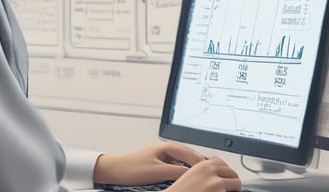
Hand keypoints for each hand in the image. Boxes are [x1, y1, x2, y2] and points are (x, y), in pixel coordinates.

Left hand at [93, 141, 237, 187]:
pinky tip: (188, 181)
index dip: (204, 163)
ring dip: (194, 170)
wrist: (114, 170)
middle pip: (190, 157)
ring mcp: (164, 156)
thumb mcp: (157, 172)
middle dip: (202, 166)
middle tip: (215, 174)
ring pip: (185, 163)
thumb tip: (192, 175)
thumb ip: (176, 172)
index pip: (192, 154)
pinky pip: (178, 167)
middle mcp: (167, 149)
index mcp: (167, 147)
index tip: (214, 171)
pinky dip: (185, 173)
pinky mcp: (160, 164)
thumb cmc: (131, 168)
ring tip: (205, 178)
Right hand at [166, 157, 241, 191]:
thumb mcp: (188, 176)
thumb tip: (215, 172)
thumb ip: (202, 171)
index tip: (225, 176)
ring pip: (236, 183)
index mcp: (202, 165)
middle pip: (231, 172)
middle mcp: (211, 172)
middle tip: (230, 188)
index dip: (224, 170)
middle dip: (232, 180)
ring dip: (234, 189)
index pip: (222, 162)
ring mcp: (217, 184)